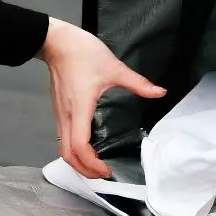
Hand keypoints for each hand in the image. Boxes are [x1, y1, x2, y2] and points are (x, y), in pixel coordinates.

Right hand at [37, 18, 163, 179]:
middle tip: (103, 174)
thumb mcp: (114, 67)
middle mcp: (66, 115)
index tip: (107, 170)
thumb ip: (138, 83)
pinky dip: (73, 149)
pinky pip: (63, 137)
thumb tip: (158, 92)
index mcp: (80, 108)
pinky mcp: (59, 110)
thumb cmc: (81, 52)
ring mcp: (60, 114)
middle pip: (68, 155)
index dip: (92, 164)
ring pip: (63, 148)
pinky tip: (88, 147)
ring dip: (77, 162)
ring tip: (96, 165)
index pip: (80, 146)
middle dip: (84, 170)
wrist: (57, 41)